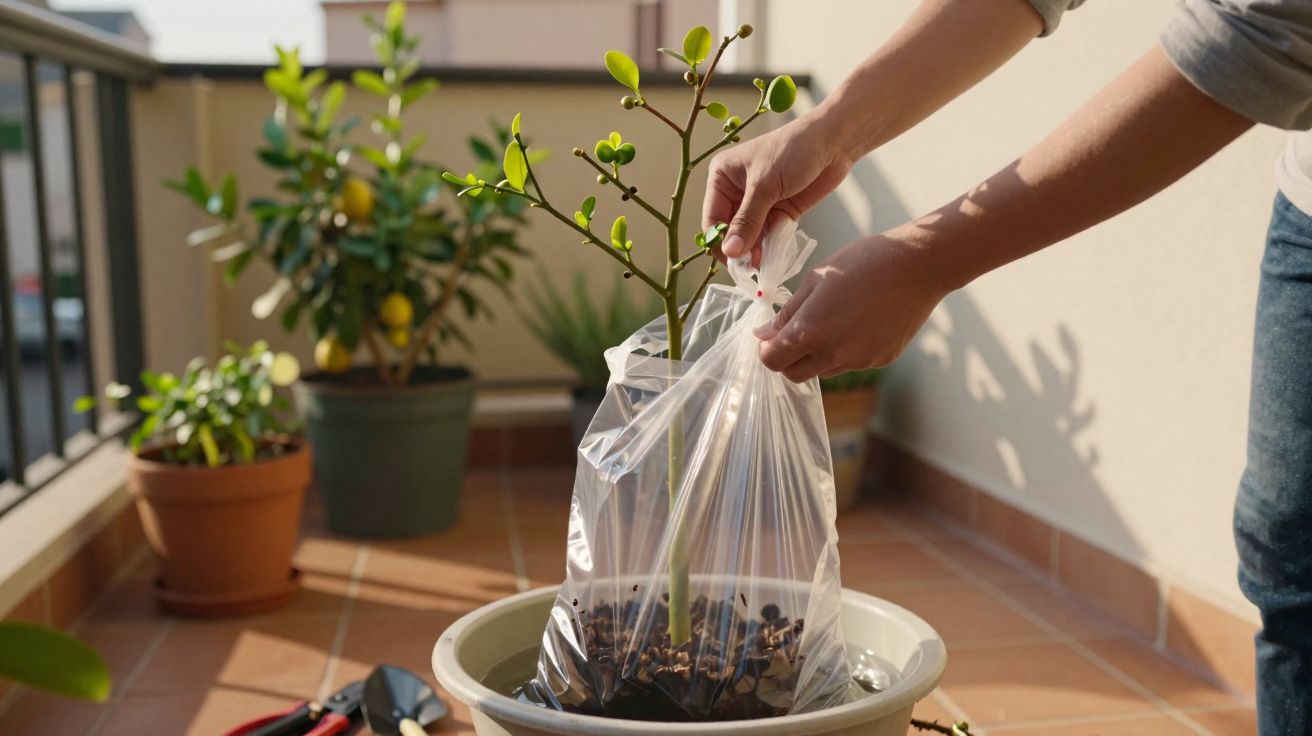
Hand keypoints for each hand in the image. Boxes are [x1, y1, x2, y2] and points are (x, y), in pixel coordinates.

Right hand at [703, 115, 853, 260]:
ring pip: (749, 236)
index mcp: (722, 177)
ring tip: (763, 266)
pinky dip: (770, 247)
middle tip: (750, 268)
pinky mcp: (779, 211)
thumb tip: (730, 252)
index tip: (732, 261)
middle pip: (730, 230)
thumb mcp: (764, 186)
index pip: (712, 218)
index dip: (719, 241)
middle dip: (739, 248)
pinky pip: (768, 235)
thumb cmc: (793, 151)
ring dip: (755, 251)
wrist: (833, 142)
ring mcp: (759, 203)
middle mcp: (736, 191)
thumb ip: (747, 221)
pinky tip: (773, 258)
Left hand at [756, 232, 951, 381]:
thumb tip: (763, 335)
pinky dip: (846, 351)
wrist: (918, 265)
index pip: (772, 361)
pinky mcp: (881, 360)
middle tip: (795, 332)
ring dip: (817, 355)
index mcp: (811, 331)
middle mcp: (834, 354)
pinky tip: (859, 322)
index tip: (771, 335)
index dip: (767, 350)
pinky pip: (852, 364)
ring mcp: (860, 361)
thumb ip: (788, 312)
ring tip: (833, 320)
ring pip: (823, 371)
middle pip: (794, 375)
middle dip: (787, 358)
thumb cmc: (863, 262)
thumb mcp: (817, 279)